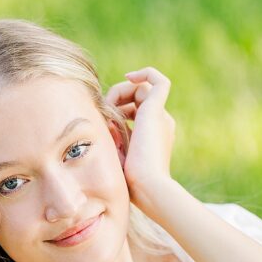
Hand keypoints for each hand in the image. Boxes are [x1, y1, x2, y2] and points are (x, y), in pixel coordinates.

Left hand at [105, 66, 175, 216]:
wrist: (149, 188)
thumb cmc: (131, 182)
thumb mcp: (117, 157)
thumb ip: (112, 140)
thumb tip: (101, 125)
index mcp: (153, 136)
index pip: (136, 112)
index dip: (119, 110)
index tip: (106, 120)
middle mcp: (160, 124)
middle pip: (138, 98)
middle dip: (118, 99)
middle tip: (105, 112)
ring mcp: (161, 117)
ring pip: (142, 88)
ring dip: (121, 91)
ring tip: (109, 105)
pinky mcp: (157, 110)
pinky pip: (158, 80)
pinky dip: (145, 73)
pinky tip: (129, 76)